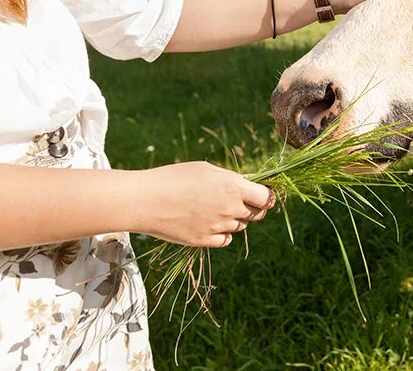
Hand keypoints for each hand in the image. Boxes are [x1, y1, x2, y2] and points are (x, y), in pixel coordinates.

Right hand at [131, 161, 275, 247]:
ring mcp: (217, 227)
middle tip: (241, 201)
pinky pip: (225, 240)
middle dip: (253, 207)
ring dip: (235, 219)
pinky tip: (210, 223)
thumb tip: (247, 185)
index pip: (266, 198)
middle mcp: (229, 209)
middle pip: (256, 214)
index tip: (263, 194)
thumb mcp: (206, 170)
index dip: (267, 196)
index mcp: (233, 187)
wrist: (145, 200)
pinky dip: (223, 233)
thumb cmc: (174, 178)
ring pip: (240, 226)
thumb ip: (231, 179)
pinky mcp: (204, 241)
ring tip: (214, 208)